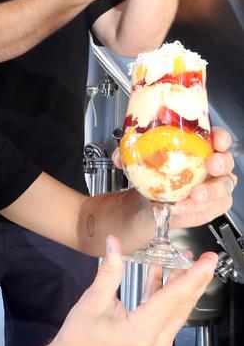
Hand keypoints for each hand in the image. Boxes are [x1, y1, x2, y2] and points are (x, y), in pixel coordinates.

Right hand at [54, 236, 217, 345]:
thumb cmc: (79, 338)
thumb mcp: (93, 301)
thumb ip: (109, 271)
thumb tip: (115, 245)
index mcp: (142, 331)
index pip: (173, 298)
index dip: (192, 276)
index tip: (208, 261)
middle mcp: (156, 341)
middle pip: (182, 305)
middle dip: (195, 278)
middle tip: (206, 257)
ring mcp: (158, 344)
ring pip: (178, 310)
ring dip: (182, 285)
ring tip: (183, 260)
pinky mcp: (154, 342)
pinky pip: (168, 315)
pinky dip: (168, 294)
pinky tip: (164, 275)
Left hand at [112, 126, 235, 229]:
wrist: (150, 204)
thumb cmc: (154, 177)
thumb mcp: (142, 163)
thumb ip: (131, 156)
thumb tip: (120, 156)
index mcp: (200, 147)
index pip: (218, 137)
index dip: (221, 138)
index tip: (216, 140)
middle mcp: (211, 165)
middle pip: (226, 161)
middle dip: (221, 162)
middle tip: (211, 165)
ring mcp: (215, 185)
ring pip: (223, 186)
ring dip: (211, 190)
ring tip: (195, 194)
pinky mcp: (213, 204)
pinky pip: (214, 206)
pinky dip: (198, 208)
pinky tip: (183, 207)